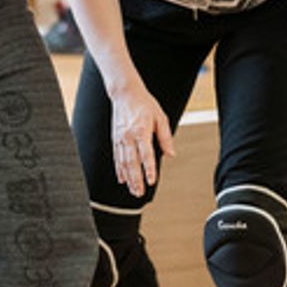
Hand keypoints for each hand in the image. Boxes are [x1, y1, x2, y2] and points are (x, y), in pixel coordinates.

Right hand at [110, 82, 175, 196]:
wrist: (125, 93)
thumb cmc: (144, 104)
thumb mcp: (160, 117)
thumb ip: (165, 137)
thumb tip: (171, 154)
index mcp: (141, 131)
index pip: (145, 154)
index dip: (148, 169)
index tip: (151, 181)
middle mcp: (128, 137)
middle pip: (132, 162)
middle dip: (136, 179)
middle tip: (139, 193)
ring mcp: (120, 138)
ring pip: (123, 163)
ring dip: (127, 178)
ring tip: (132, 190)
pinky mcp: (115, 138)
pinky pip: (116, 157)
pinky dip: (118, 169)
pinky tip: (121, 179)